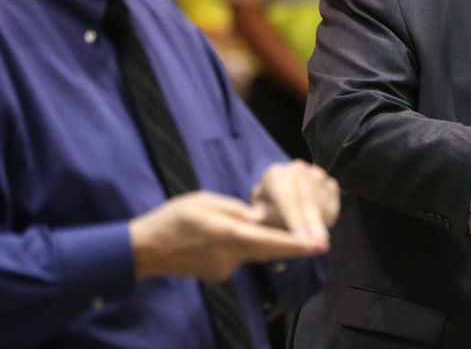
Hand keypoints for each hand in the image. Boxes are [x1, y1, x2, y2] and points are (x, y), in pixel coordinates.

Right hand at [130, 191, 327, 281]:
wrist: (145, 249)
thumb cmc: (174, 219)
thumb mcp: (207, 202)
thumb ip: (238, 211)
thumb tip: (262, 218)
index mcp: (230, 235)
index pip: (272, 241)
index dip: (298, 244)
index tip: (321, 245)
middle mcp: (232, 257)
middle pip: (269, 250)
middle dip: (290, 244)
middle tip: (313, 240)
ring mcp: (225, 269)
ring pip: (253, 252)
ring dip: (259, 240)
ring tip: (237, 224)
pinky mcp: (218, 273)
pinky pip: (238, 257)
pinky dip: (239, 245)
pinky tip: (218, 235)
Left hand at [251, 160, 339, 241]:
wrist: (279, 192)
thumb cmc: (267, 208)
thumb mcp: (258, 214)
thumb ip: (262, 221)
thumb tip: (262, 231)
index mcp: (276, 175)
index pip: (287, 199)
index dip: (295, 220)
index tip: (301, 239)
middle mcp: (298, 170)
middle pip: (308, 200)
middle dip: (314, 225)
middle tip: (319, 245)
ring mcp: (317, 174)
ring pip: (323, 202)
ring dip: (321, 223)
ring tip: (313, 240)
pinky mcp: (330, 183)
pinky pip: (333, 204)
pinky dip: (328, 218)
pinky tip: (317, 225)